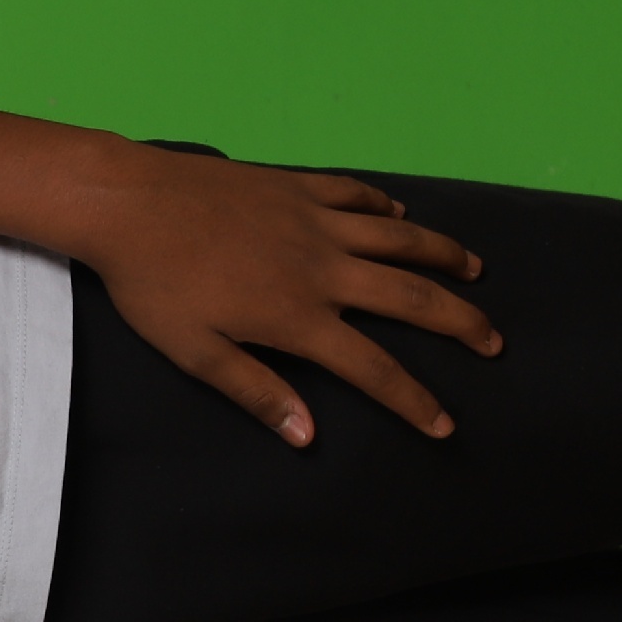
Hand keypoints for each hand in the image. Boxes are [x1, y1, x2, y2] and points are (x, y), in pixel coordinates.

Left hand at [65, 148, 497, 446]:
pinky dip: (386, 207)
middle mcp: (322, 267)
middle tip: (493, 341)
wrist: (129, 203)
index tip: (444, 424)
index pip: (373, 369)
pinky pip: (357, 195)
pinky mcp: (296, 185)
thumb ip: (256, 391)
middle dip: (459, 323)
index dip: (413, 400)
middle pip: (410, 298)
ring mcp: (313, 220)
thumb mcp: (196, 352)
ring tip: (474, 270)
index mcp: (297, 316)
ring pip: (399, 238)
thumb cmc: (153, 284)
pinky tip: (401, 214)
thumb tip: (307, 436)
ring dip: (442, 255)